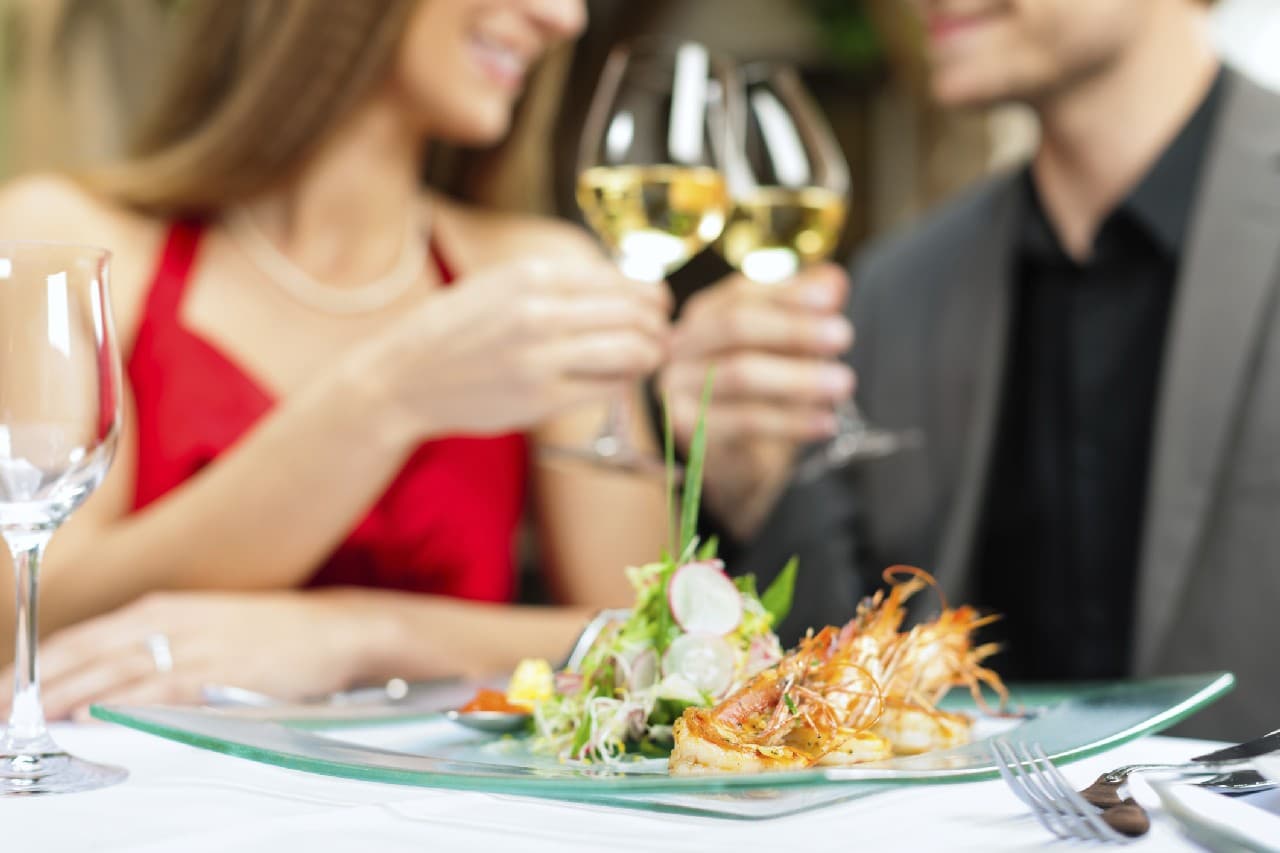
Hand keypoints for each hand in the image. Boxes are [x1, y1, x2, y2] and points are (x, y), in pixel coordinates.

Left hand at [0, 591, 393, 720]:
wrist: (335, 628)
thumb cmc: (273, 633)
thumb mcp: (206, 625)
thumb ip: (159, 643)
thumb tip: (112, 677)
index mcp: (161, 608)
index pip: (80, 638)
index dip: (36, 664)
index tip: (4, 689)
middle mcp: (168, 622)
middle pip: (83, 655)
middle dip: (34, 685)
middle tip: (1, 711)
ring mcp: (191, 647)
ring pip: (110, 674)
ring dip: (62, 699)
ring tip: (25, 720)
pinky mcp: (217, 674)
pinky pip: (157, 692)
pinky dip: (120, 705)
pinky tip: (92, 718)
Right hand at [368, 257, 671, 438]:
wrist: (402, 376)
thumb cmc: (455, 330)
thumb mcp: (500, 284)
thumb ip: (556, 282)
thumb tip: (621, 287)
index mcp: (532, 275)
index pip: (620, 280)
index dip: (651, 295)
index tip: (659, 306)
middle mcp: (540, 312)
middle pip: (634, 314)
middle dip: (659, 326)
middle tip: (663, 334)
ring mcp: (541, 358)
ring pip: (630, 351)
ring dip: (651, 354)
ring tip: (650, 357)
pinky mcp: (540, 398)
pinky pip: (607, 387)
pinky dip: (624, 381)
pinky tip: (619, 380)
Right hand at [659, 264, 853, 538]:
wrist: (732, 456)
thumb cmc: (760, 391)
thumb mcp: (786, 347)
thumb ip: (805, 310)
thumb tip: (834, 281)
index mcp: (705, 314)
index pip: (743, 294)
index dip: (788, 294)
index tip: (833, 299)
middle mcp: (683, 345)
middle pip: (736, 327)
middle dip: (794, 330)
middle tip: (844, 335)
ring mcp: (679, 387)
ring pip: (740, 375)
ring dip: (798, 378)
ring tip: (844, 383)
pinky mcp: (688, 429)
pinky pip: (743, 422)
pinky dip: (790, 422)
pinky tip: (826, 423)